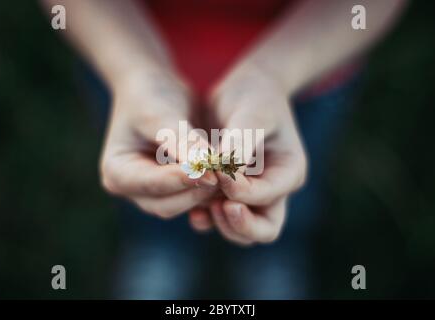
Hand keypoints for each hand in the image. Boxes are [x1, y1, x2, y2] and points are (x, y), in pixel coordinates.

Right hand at [100, 68, 216, 218]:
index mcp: (116, 173)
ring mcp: (152, 192)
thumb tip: (205, 167)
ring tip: (230, 174)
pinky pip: (194, 198)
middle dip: (196, 191)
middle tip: (225, 175)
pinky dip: (210, 190)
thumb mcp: (161, 115)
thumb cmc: (150, 96)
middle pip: (166, 204)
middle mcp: (132, 189)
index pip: (151, 185)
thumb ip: (181, 143)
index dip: (182, 179)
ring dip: (206, 193)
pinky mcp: (173, 189)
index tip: (211, 171)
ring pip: (183, 205)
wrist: (155, 88)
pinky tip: (229, 176)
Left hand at [189, 63, 306, 244]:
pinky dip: (209, 220)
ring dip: (222, 224)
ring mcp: (253, 195)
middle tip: (217, 207)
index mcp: (288, 171)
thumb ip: (241, 144)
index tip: (216, 172)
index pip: (267, 195)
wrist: (244, 91)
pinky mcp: (232, 194)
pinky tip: (193, 211)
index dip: (240, 189)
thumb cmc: (254, 97)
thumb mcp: (252, 114)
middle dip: (240, 224)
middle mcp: (274, 189)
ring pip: (243, 232)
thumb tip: (226, 171)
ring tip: (200, 209)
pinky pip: (222, 219)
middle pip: (265, 229)